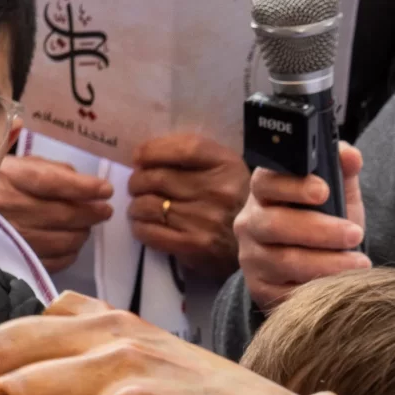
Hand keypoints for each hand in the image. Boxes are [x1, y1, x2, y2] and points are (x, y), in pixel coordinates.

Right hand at [0, 152, 113, 269]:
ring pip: (60, 241)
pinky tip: (71, 245)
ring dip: (81, 234)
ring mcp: (10, 236)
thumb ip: (48, 168)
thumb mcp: (15, 164)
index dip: (83, 187)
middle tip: (105, 211)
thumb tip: (79, 179)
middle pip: (61, 215)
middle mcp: (8, 208)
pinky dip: (68, 254)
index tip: (105, 189)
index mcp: (9, 177)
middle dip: (91, 214)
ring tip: (87, 226)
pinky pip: (50, 261)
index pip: (52, 183)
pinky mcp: (11, 258)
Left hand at [129, 128, 247, 274]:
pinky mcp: (195, 246)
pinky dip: (139, 227)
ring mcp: (206, 220)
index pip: (183, 148)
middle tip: (137, 186)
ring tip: (140, 206)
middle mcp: (218, 191)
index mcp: (227, 165)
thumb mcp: (226, 168)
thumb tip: (143, 155)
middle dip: (137, 181)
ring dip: (135, 205)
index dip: (152, 150)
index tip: (139, 157)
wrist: (259, 244)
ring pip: (148, 205)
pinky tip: (144, 225)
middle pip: (157, 178)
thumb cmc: (234, 200)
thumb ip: (193, 155)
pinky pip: (150, 232)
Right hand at [235, 141, 367, 311]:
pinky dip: (316, 290)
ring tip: (359, 264)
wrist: (311, 266)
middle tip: (356, 234)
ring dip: (326, 264)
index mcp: (265, 191)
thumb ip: (342, 172)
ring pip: (284, 261)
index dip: (292, 185)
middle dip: (320, 230)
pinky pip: (285, 292)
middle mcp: (251, 222)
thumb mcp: (336, 195)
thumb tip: (350, 154)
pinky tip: (339, 287)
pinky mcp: (260, 288)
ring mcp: (252, 257)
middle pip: (276, 225)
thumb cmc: (323, 221)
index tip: (323, 190)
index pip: (266, 181)